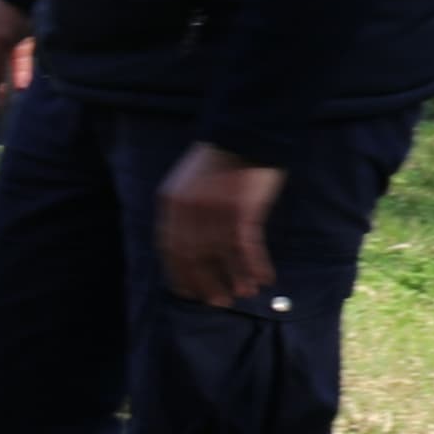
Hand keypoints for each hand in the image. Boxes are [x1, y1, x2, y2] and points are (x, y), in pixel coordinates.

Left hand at [152, 146, 282, 308]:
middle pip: (192, 256)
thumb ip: (185, 211)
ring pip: (221, 255)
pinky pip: (246, 246)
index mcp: (171, 202)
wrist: (245, 131)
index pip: (169, 248)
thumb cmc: (221, 160)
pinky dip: (255, 265)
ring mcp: (214, 208)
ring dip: (235, 278)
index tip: (188, 292)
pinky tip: (265, 278)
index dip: (179, 273)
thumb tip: (191, 248)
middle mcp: (188, 208)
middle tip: (218, 302)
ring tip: (243, 294)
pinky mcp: (242, 208)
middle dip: (205, 283)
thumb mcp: (189, 183)